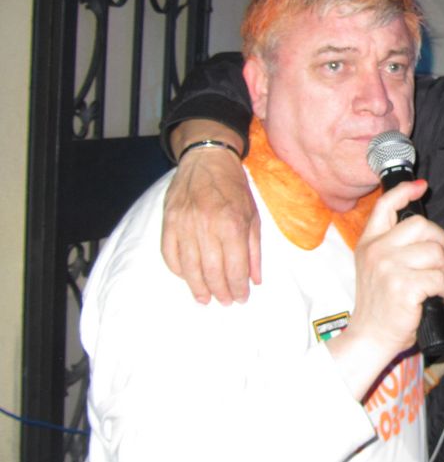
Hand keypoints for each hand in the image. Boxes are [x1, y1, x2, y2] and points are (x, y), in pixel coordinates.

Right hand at [162, 145, 259, 304]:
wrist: (207, 159)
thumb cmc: (234, 188)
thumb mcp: (254, 216)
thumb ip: (254, 249)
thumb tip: (255, 280)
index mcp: (232, 223)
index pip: (235, 267)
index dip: (238, 287)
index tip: (241, 298)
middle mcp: (207, 225)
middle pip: (211, 271)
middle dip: (220, 292)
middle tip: (225, 301)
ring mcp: (184, 224)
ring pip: (189, 267)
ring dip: (198, 287)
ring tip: (206, 299)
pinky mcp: (168, 221)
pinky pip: (170, 254)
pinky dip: (179, 270)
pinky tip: (188, 278)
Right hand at [330, 180, 443, 397]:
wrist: (369, 337)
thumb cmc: (379, 305)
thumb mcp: (375, 267)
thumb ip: (391, 244)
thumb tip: (422, 226)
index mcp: (368, 243)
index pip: (385, 206)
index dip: (405, 191)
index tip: (421, 187)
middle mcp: (377, 251)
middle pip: (422, 226)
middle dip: (439, 243)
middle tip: (438, 264)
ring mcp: (389, 267)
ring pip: (435, 252)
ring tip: (438, 284)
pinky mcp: (404, 286)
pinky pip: (440, 278)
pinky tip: (441, 298)